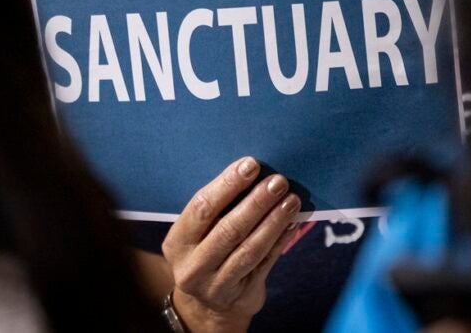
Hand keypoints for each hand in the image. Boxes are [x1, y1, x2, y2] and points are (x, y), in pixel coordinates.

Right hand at [162, 156, 301, 331]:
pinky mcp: (242, 295)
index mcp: (178, 243)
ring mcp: (217, 285)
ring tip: (291, 200)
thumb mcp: (196, 235)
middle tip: (277, 181)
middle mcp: (193, 266)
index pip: (202, 208)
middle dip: (256, 202)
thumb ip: (216, 210)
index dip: (227, 184)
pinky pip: (265, 264)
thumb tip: (252, 172)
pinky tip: (292, 223)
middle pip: (228, 230)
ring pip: (250, 249)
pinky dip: (281, 241)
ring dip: (274, 222)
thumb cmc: (205, 253)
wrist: (208, 305)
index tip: (251, 164)